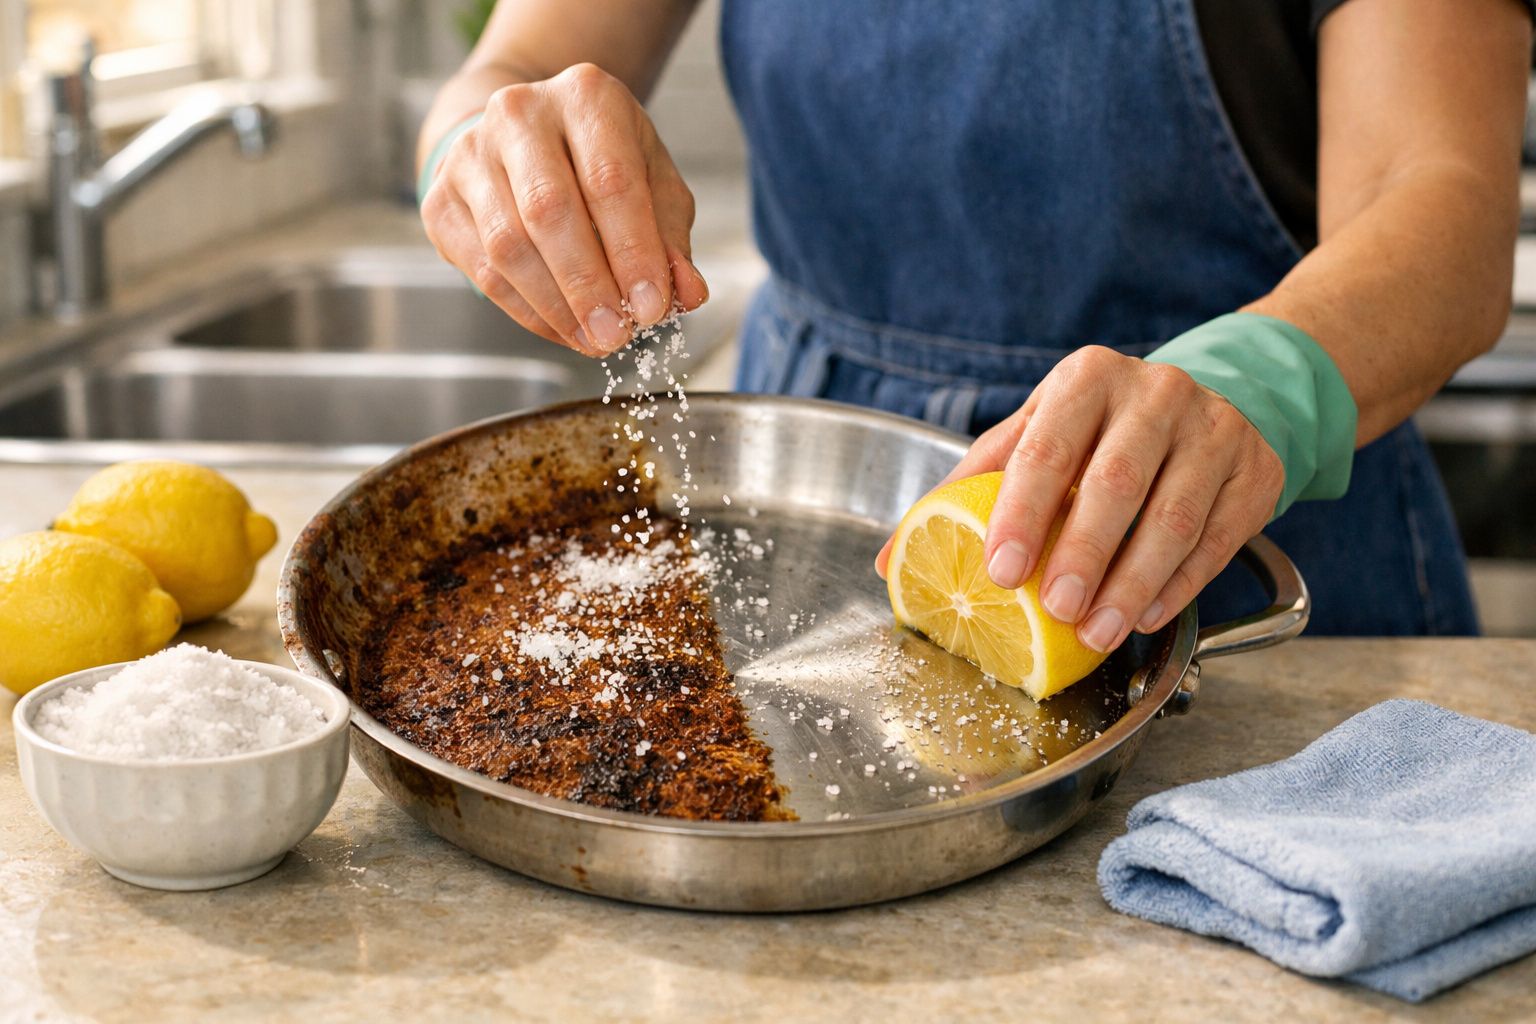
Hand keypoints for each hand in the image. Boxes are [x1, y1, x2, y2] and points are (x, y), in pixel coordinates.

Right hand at [420, 63, 708, 355]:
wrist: (522, 135)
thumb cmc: (598, 160)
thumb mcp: (651, 180)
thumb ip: (671, 236)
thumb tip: (687, 293)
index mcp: (585, 97)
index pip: (610, 180)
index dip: (633, 251)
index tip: (652, 307)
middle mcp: (520, 114)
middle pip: (550, 211)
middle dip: (588, 285)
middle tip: (617, 335)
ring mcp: (470, 154)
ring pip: (508, 245)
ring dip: (556, 306)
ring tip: (594, 339)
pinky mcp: (441, 198)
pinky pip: (482, 269)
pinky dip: (527, 311)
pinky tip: (563, 328)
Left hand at [877, 346, 1284, 651]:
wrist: (1207, 401)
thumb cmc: (1098, 430)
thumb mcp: (1034, 435)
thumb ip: (968, 490)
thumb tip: (891, 561)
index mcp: (1086, 379)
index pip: (1046, 448)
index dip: (1022, 514)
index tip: (1001, 571)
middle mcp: (1155, 394)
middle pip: (1114, 484)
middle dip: (1081, 555)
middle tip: (1053, 609)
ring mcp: (1213, 430)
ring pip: (1173, 518)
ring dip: (1132, 585)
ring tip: (1097, 632)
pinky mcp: (1256, 470)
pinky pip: (1218, 538)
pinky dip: (1180, 585)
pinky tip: (1146, 616)